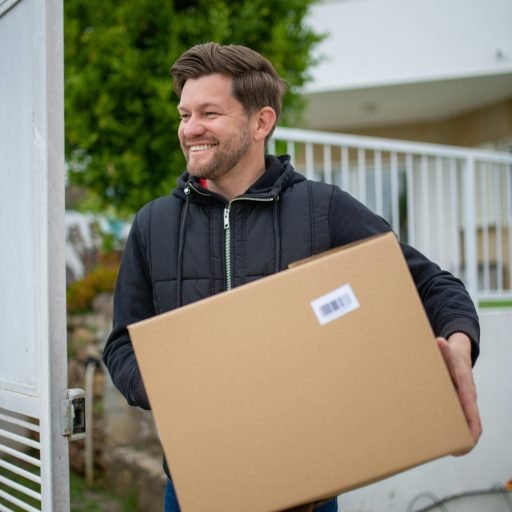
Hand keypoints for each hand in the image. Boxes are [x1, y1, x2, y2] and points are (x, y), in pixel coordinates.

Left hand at [436, 333, 481, 452]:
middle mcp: (466, 396)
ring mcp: (462, 400)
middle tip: (457, 451)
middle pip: (471, 421)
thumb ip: (443, 348)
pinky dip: (452, 426)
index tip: (471, 439)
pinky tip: (439, 434)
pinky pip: (456, 416)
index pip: (471, 409)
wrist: (458, 352)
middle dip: (467, 437)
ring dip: (459, 434)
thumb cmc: (452, 354)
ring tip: (446, 449)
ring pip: (464, 421)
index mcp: (466, 387)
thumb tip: (439, 342)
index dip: (471, 425)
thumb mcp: (447, 350)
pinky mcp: (455, 401)